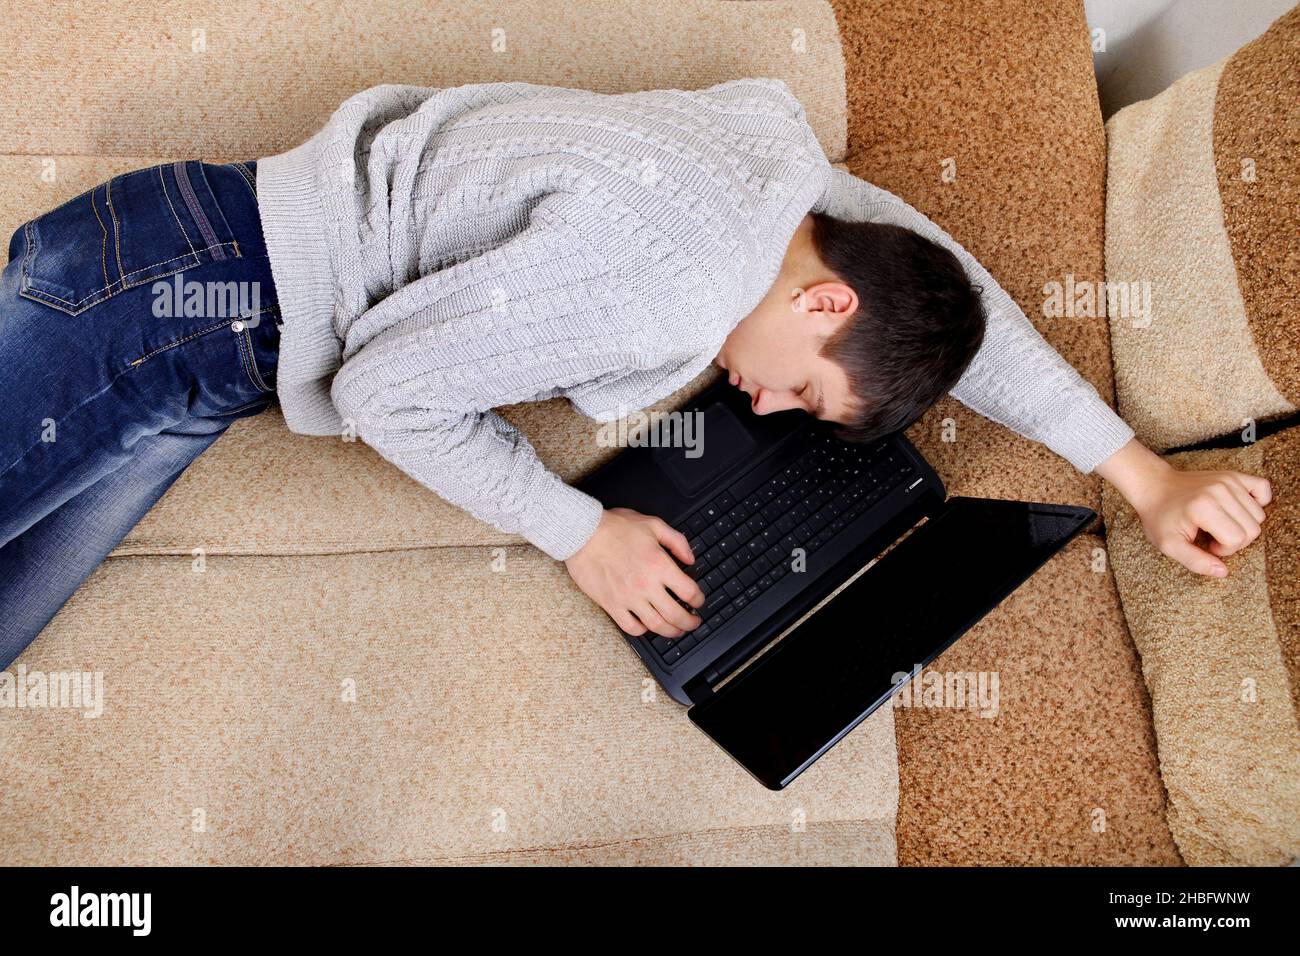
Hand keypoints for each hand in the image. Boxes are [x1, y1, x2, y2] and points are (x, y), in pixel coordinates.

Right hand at [565, 507, 705, 637]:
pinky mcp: (612, 604)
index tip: (699, 601)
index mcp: (659, 565)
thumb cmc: (614, 527)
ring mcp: (629, 598)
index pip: (689, 591)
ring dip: (672, 631)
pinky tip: (647, 626)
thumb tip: (690, 558)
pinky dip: (643, 631)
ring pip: (657, 625)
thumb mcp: (652, 524)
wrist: (582, 533)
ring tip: (676, 630)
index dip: (699, 600)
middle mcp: (646, 585)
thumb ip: (677, 541)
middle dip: (690, 623)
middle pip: (676, 615)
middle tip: (693, 623)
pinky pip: (631, 627)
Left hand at [1097, 438, 1272, 576]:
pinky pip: (1263, 488)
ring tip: (1220, 524)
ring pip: (1258, 515)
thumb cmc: (1160, 518)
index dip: (1224, 550)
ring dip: (1243, 525)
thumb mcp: (1169, 545)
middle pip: (1252, 529)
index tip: (1207, 544)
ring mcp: (1228, 480)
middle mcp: (1220, 491)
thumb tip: (1222, 572)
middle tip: (1213, 537)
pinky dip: (1258, 502)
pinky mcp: (1233, 475)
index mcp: (1203, 507)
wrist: (1154, 487)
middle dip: (1235, 541)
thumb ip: (1195, 561)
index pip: (1236, 539)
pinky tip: (1238, 510)